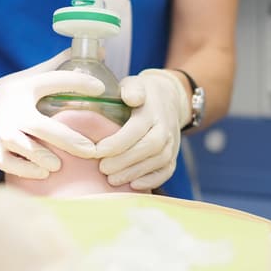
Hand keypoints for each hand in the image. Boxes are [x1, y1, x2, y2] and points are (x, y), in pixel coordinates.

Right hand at [0, 50, 105, 178]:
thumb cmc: (15, 94)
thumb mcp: (34, 76)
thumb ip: (63, 66)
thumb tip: (100, 49)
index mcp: (26, 88)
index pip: (53, 80)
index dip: (77, 82)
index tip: (101, 87)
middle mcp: (13, 111)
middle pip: (41, 126)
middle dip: (68, 139)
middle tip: (90, 149)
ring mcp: (3, 133)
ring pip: (26, 149)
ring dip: (44, 158)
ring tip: (61, 165)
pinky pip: (12, 165)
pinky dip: (28, 171)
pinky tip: (44, 173)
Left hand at [95, 69, 190, 190]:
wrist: (168, 99)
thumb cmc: (141, 94)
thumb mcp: (134, 84)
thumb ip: (131, 89)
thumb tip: (130, 98)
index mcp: (152, 110)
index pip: (137, 128)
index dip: (117, 142)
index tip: (97, 151)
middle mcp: (165, 127)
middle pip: (148, 147)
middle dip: (124, 161)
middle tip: (102, 169)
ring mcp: (171, 142)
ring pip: (158, 161)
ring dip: (134, 173)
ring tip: (112, 180)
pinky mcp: (173, 155)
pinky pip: (166, 171)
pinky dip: (152, 180)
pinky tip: (133, 186)